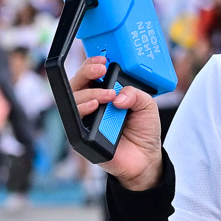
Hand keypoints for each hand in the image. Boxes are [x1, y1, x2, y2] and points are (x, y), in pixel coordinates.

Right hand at [70, 54, 163, 189]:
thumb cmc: (143, 131)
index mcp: (104, 94)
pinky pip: (74, 121)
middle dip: (87, 73)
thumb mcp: (147, 105)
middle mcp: (92, 105)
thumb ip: (135, 93)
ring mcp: (85, 120)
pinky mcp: (82, 136)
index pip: (90, 75)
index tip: (103, 61)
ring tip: (108, 96)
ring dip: (89, 93)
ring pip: (73, 100)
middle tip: (101, 70)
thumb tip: (118, 95)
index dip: (92, 65)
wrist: (145, 159)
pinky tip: (94, 107)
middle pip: (76, 84)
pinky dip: (83, 111)